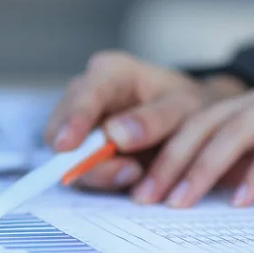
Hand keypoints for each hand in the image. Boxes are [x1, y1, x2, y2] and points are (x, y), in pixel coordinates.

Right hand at [45, 51, 246, 192]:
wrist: (193, 122)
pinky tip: (132, 173)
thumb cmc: (187, 106)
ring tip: (137, 171)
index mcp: (110, 73)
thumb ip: (154, 118)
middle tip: (126, 171)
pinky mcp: (82, 152)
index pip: (84, 94)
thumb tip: (113, 136)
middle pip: (61, 127)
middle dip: (82, 155)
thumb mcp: (185, 107)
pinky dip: (104, 179)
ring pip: (66, 155)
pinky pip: (79, 172)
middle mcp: (86, 96)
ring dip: (98, 171)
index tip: (67, 145)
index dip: (74, 119)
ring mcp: (80, 125)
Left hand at [144, 77, 253, 207]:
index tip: (140, 191)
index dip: (162, 157)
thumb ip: (233, 166)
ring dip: (202, 169)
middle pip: (201, 126)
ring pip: (232, 132)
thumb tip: (181, 193)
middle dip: (169, 163)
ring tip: (178, 202)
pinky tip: (239, 200)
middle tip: (144, 197)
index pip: (191, 127)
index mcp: (243, 105)